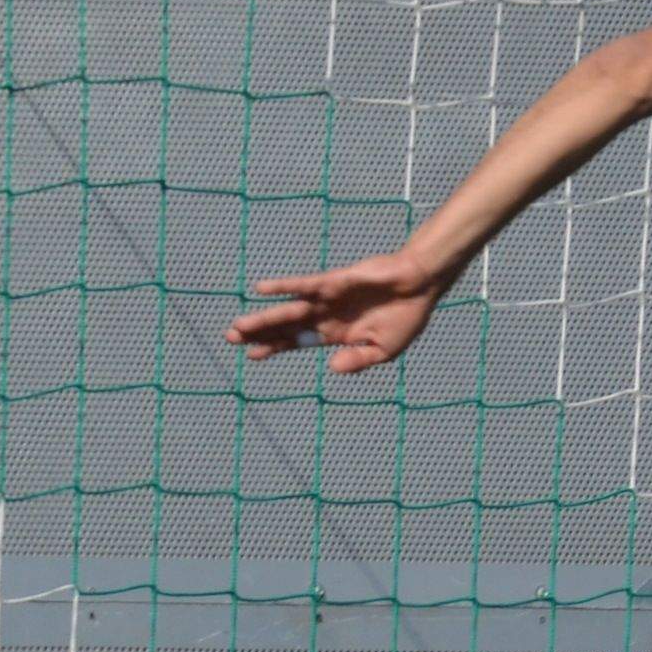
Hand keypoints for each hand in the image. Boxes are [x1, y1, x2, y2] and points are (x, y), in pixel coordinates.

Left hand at [229, 251, 452, 371]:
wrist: (421, 286)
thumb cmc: (406, 317)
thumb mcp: (384, 350)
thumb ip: (358, 360)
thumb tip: (332, 369)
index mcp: (337, 333)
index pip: (298, 341)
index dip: (275, 347)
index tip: (252, 356)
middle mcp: (326, 315)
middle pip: (286, 327)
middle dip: (259, 333)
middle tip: (229, 339)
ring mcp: (328, 298)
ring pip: (289, 311)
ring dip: (264, 318)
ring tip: (238, 327)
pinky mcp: (335, 282)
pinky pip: (305, 285)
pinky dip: (284, 287)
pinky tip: (262, 289)